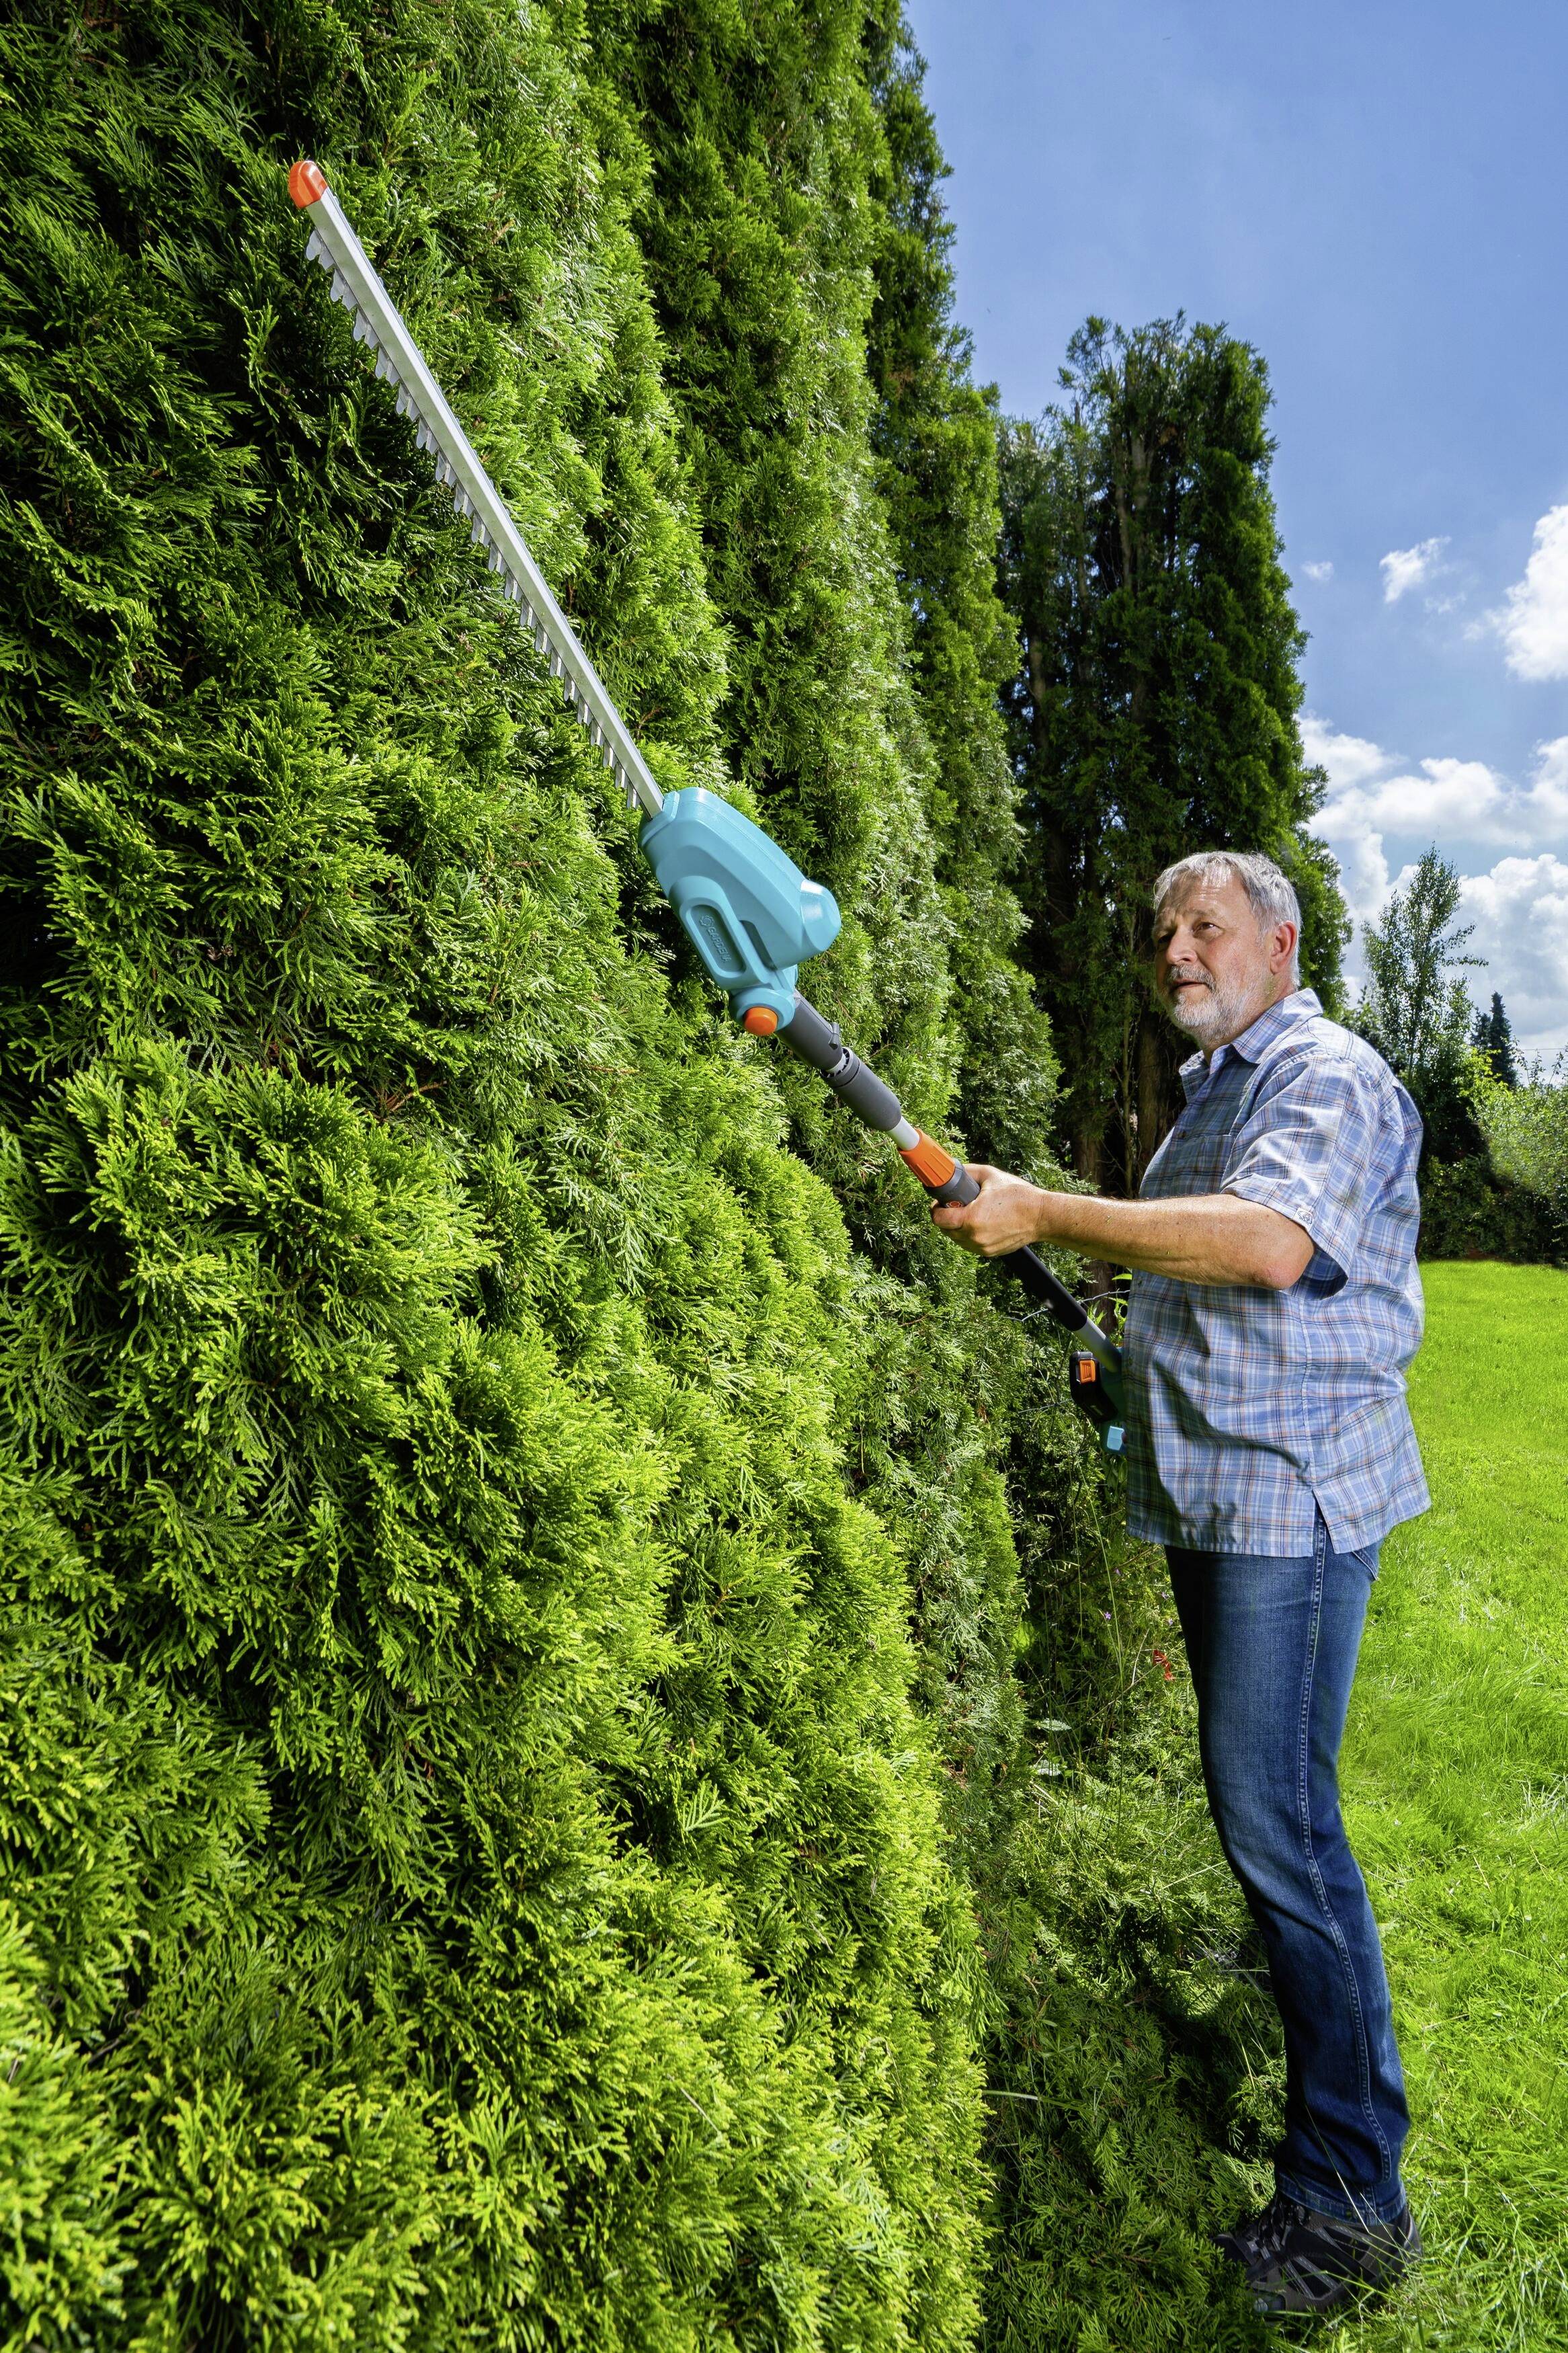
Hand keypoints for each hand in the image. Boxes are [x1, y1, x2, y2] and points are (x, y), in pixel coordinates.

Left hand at [931, 1164, 1048, 1257]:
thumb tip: (952, 1169)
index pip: (938, 1219)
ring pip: (956, 1239)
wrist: (1041, 1216)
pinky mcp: (989, 1253)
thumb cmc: (1018, 1195)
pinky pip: (969, 1244)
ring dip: (955, 1227)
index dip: (936, 1208)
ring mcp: (982, 1247)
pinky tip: (978, 1222)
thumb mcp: (990, 1175)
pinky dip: (968, 1235)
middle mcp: (975, 1236)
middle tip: (954, 1204)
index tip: (939, 1202)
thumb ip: (967, 1172)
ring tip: (967, 1212)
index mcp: (972, 1218)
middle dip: (945, 1217)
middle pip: (945, 1230)